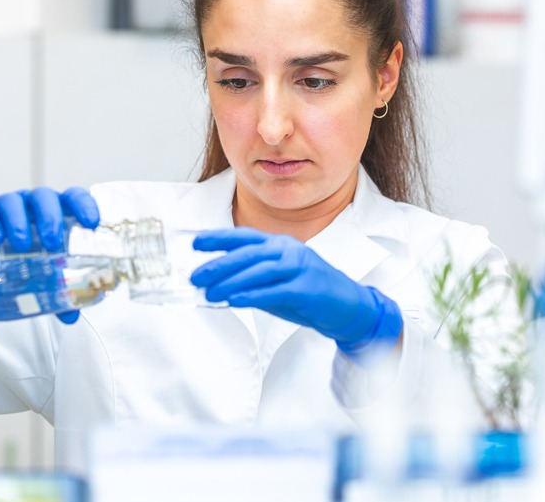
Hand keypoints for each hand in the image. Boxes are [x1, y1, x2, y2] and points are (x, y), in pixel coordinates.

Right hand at [0, 187, 99, 324]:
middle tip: (52, 242)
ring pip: (13, 202)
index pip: (73, 197)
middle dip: (50, 218)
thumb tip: (71, 316)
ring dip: (19, 222)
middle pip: (43, 198)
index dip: (84, 205)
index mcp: (54, 212)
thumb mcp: (41, 272)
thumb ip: (57, 291)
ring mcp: (5, 205)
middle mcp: (31, 204)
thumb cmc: (21, 256)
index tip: (92, 223)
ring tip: (22, 246)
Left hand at [190, 227, 402, 356]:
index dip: (219, 238)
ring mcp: (300, 268)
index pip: (244, 237)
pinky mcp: (308, 288)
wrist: (349, 307)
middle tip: (195, 276)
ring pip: (259, 270)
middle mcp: (289, 251)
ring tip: (210, 293)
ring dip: (231, 282)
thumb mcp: (276, 282)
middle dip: (219, 264)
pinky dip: (253, 295)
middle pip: (248, 253)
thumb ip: (251, 280)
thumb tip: (216, 286)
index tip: (195, 243)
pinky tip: (235, 300)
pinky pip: (276, 290)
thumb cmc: (309, 294)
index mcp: (279, 245)